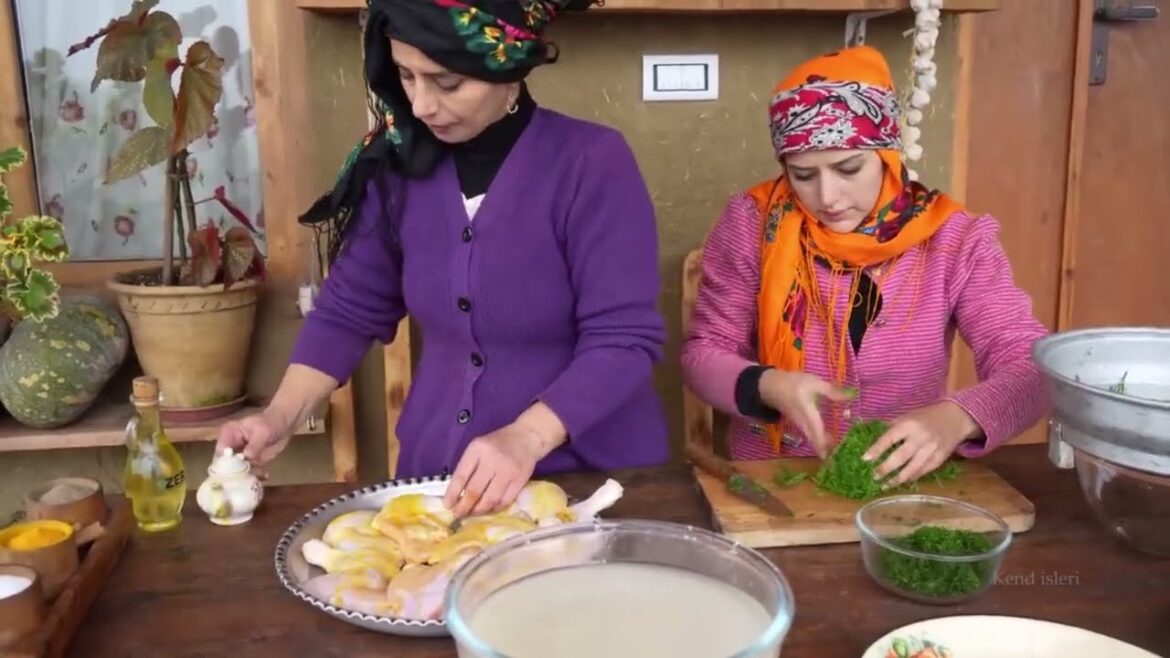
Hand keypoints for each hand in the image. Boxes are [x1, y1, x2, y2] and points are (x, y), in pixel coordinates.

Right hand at [215, 408, 293, 479]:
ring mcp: (238, 456)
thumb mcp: (263, 432)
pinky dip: (256, 476)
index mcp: (228, 434)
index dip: (226, 463)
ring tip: (261, 474)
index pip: (221, 452)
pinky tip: (265, 475)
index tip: (238, 471)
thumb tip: (247, 456)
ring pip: (237, 471)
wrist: (282, 425)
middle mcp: (230, 446)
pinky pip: (249, 473)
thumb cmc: (270, 423)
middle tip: (251, 475)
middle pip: (225, 465)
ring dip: (249, 475)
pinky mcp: (248, 463)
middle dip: (237, 473)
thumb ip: (254, 445)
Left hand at [444, 403, 566, 517]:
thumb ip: (468, 466)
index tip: (448, 506)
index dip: (452, 494)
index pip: (461, 476)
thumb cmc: (498, 443)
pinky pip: (505, 500)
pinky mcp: (520, 480)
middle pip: (474, 491)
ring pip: (489, 499)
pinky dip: (495, 508)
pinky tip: (489, 508)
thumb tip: (456, 494)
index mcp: (477, 449)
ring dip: (479, 510)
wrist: (527, 437)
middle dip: (464, 507)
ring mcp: (507, 471)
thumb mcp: (478, 447)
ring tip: (473, 513)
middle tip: (458, 514)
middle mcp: (492, 460)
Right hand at [758, 369, 856, 457]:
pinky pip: (809, 433)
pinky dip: (817, 438)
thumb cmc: (792, 384)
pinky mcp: (798, 422)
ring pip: (811, 437)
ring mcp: (800, 423)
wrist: (771, 386)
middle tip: (834, 456)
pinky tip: (825, 437)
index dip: (823, 443)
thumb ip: (831, 391)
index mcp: (808, 413)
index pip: (817, 431)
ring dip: (820, 444)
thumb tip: (850, 396)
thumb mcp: (813, 383)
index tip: (828, 455)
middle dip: (822, 448)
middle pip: (814, 438)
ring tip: (832, 449)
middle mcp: (804, 422)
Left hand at [863, 401, 980, 486]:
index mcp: (909, 424)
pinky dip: (912, 477)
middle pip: (901, 456)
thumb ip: (892, 429)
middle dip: (886, 468)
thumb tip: (872, 444)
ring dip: (898, 479)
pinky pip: (924, 471)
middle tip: (874, 476)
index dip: (877, 449)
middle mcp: (921, 437)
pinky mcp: (941, 458)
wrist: (954, 418)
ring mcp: (932, 449)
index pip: (889, 438)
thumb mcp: (906, 416)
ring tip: (885, 485)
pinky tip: (902, 482)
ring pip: (913, 468)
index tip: (865, 459)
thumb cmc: (924, 417)